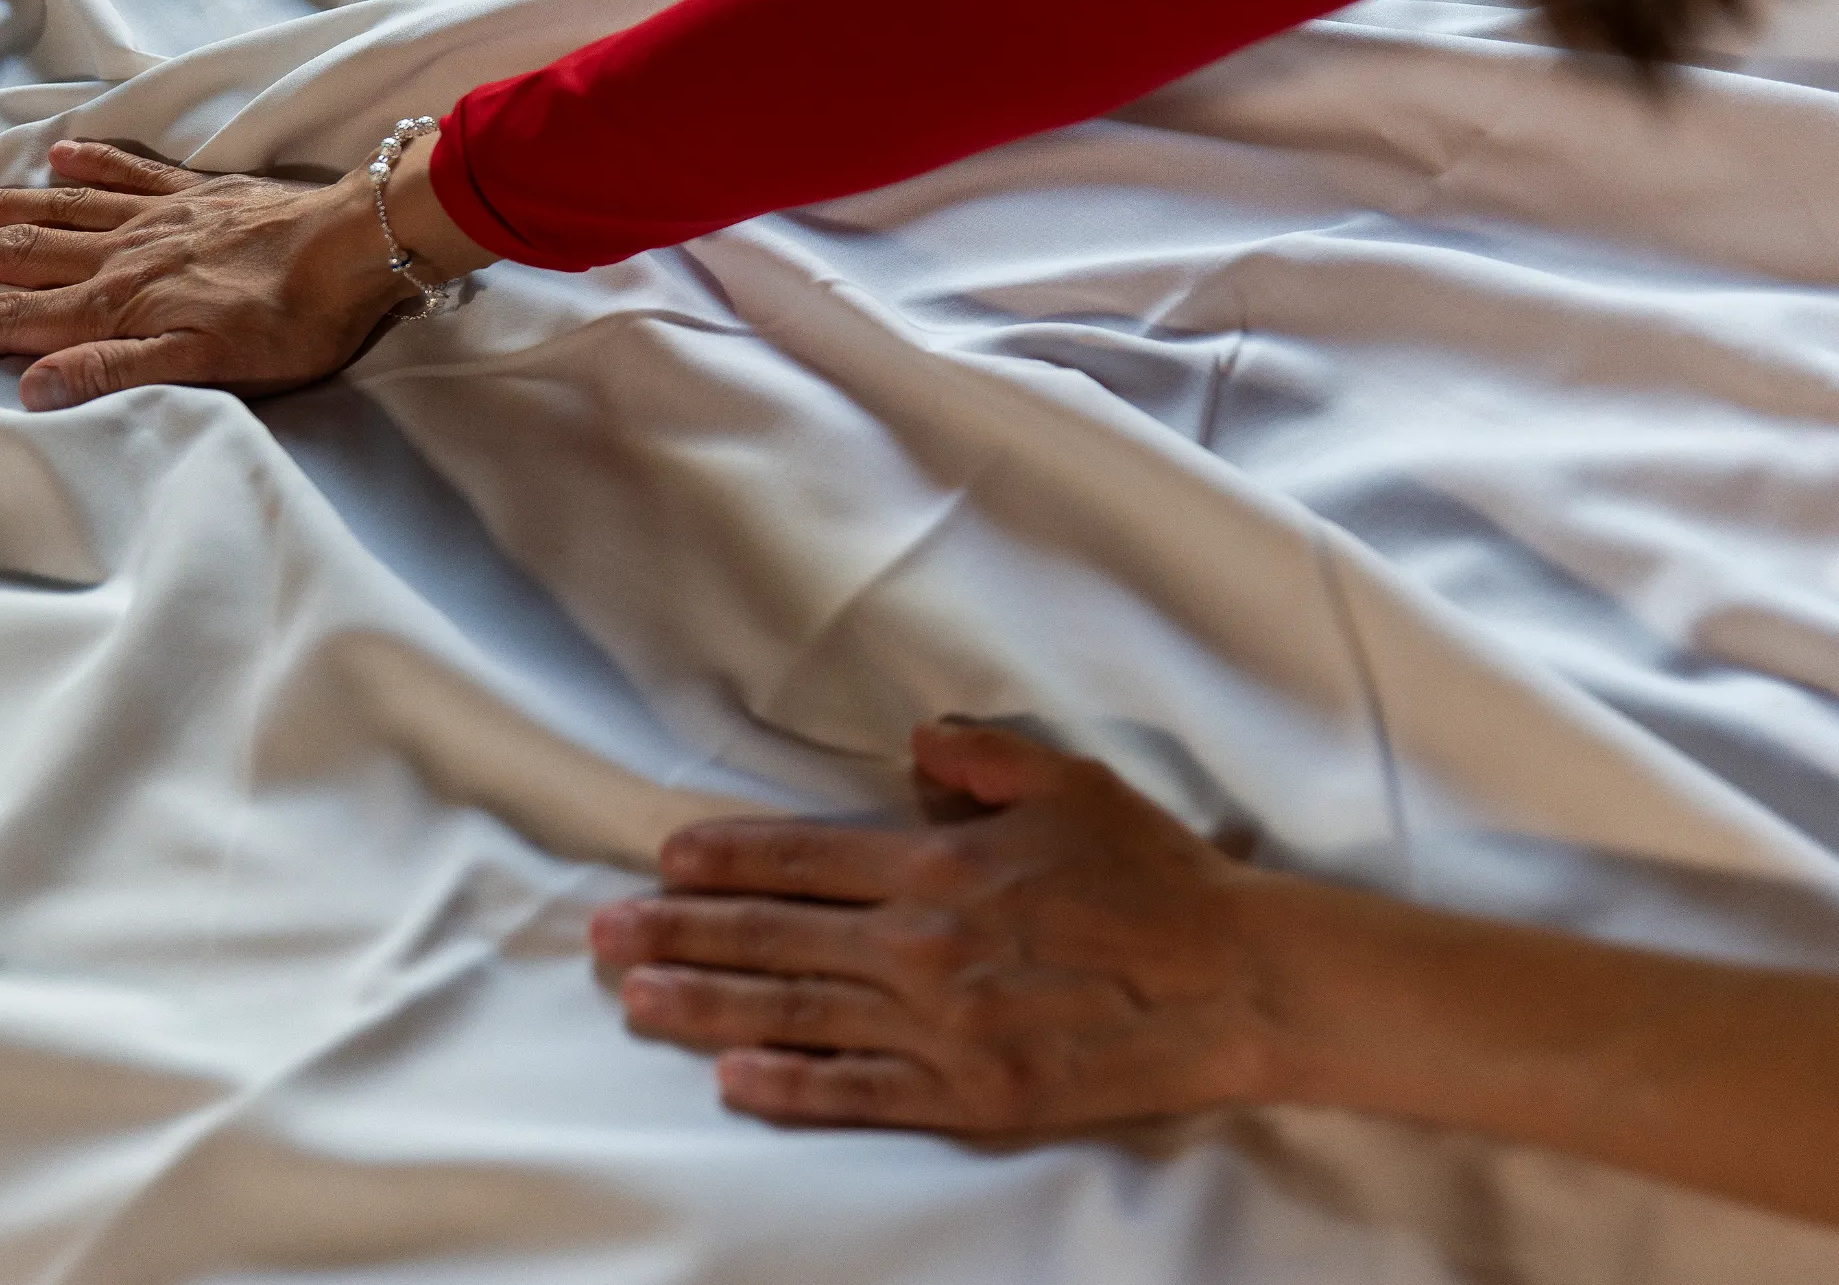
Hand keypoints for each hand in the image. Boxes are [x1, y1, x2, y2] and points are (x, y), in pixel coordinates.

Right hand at [0, 138, 494, 409]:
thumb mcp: (205, 366)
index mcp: (118, 305)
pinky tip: (61, 152)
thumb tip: (30, 385)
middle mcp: (123, 254)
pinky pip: (131, 171)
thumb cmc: (290, 323)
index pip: (17, 318)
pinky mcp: (200, 194)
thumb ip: (115, 372)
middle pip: (20, 254)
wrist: (354, 249)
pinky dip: (92, 161)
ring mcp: (159, 217)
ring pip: (60, 209)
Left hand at [589, 722, 1298, 1134]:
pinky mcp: (972, 1094)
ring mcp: (942, 1028)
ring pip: (798, 1015)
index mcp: (940, 863)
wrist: (1234, 983)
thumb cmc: (1155, 877)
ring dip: (707, 1008)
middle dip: (680, 936)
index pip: (803, 860)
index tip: (664, 863)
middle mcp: (923, 945)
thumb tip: (912, 744)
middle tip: (604, 936)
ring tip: (637, 1000)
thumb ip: (980, 759)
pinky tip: (733, 1080)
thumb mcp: (1071, 783)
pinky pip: (861, 1092)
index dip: (726, 862)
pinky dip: (792, 1086)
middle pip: (775, 939)